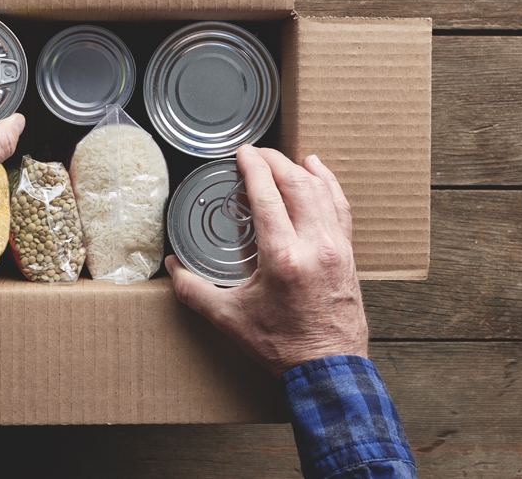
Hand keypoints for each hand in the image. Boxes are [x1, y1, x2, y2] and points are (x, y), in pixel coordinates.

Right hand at [166, 146, 367, 377]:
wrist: (327, 368)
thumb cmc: (281, 345)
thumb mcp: (229, 318)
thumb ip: (195, 290)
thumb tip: (173, 269)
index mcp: (283, 256)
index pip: (268, 195)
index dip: (254, 167)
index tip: (242, 153)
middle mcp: (315, 244)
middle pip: (297, 184)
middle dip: (275, 161)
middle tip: (256, 153)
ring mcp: (337, 247)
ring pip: (322, 191)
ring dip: (300, 169)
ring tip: (283, 157)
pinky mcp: (349, 254)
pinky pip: (341, 208)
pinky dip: (329, 184)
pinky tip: (319, 172)